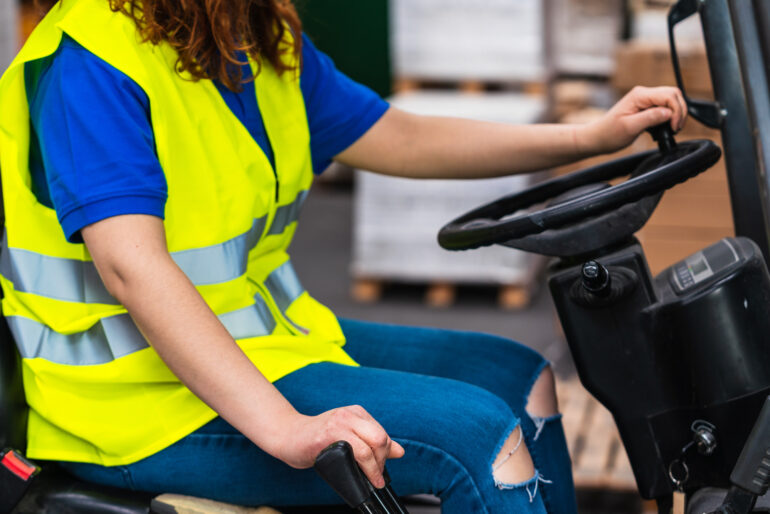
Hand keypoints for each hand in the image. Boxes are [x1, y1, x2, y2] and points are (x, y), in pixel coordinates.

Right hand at [272, 405, 404, 487]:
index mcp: (357, 413)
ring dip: (373, 468)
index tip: (380, 470)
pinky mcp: (326, 437)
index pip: (383, 434)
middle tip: (376, 476)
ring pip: (368, 447)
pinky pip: (353, 453)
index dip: (385, 455)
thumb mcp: (350, 435)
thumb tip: (400, 451)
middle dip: (382, 461)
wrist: (289, 436)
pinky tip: (361, 477)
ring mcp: (337, 424)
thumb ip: (373, 441)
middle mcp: (349, 415)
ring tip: (371, 478)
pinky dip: (362, 469)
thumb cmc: (319, 439)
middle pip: (379, 438)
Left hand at [579, 86, 687, 154]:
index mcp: (639, 95)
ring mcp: (644, 99)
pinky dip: (669, 116)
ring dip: (675, 113)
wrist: (598, 138)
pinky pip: (663, 107)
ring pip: (670, 100)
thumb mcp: (630, 127)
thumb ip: (650, 118)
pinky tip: (664, 128)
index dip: (676, 111)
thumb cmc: (609, 134)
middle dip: (679, 111)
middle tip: (676, 128)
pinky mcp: (645, 107)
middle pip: (673, 95)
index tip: (674, 127)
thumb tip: (669, 112)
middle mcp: (643, 94)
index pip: (669, 96)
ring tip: (672, 129)